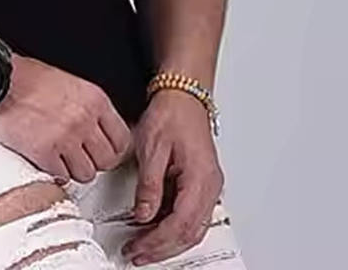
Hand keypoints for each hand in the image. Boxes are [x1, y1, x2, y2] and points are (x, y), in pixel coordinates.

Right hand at [0, 53, 131, 182]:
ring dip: (73, 169)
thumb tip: (98, 131)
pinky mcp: (44, 152)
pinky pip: (62, 177)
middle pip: (107, 161)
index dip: (112, 149)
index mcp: (94, 99)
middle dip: (94, 162)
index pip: (122, 139)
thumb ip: (87, 107)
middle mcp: (84, 119)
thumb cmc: (27, 78)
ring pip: (87, 174)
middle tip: (79, 156)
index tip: (102, 151)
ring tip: (60, 157)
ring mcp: (65, 137)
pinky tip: (46, 159)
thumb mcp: (69, 83)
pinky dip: (54, 172)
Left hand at [121, 89, 224, 264]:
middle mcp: (209, 186)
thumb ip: (149, 184)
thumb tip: (143, 215)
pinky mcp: (200, 183)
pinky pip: (191, 215)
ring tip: (143, 246)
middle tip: (137, 254)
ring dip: (168, 241)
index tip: (137, 247)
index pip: (180, 223)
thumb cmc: (171, 112)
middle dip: (162, 248)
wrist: (183, 94)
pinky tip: (154, 227)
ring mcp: (207, 186)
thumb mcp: (152, 146)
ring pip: (193, 228)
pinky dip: (173, 226)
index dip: (157, 241)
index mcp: (201, 178)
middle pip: (190, 232)